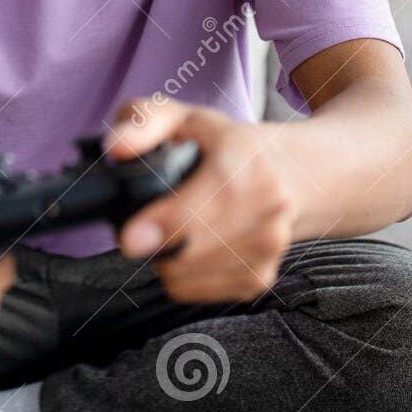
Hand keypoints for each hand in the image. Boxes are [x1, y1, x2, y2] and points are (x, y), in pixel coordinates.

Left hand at [104, 97, 293, 302]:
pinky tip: (193, 248)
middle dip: (154, 243)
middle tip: (145, 224)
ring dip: (166, 260)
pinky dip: (183, 274)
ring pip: (184, 278)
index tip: (130, 239)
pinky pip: (196, 292)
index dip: (159, 228)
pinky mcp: (260, 280)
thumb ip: (144, 123)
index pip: (198, 211)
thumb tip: (116, 149)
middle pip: (186, 254)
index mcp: (245, 168)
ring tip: (176, 230)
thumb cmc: (232, 148)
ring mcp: (267, 250)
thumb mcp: (186, 119)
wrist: (296, 176)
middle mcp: (265, 212)